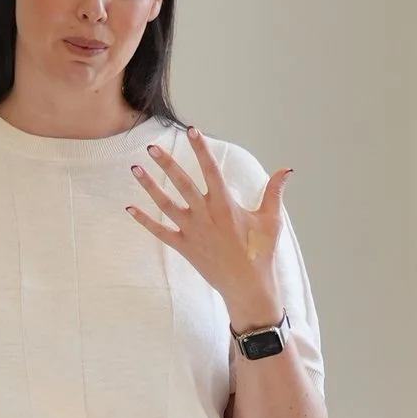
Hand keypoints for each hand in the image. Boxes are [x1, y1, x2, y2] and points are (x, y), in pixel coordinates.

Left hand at [127, 131, 292, 329]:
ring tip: (135, 169)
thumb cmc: (261, 253)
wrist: (247, 287)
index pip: (210, 169)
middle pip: (182, 183)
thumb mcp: (271, 220)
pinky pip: (159, 232)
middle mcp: (205, 214)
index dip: (201, 149)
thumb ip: (274, 192)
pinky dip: (144, 221)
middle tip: (152, 146)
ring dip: (149, 186)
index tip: (192, 130)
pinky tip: (129, 209)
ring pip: (165, 204)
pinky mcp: (184, 247)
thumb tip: (286, 170)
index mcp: (225, 204)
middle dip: (166, 163)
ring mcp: (192, 231)